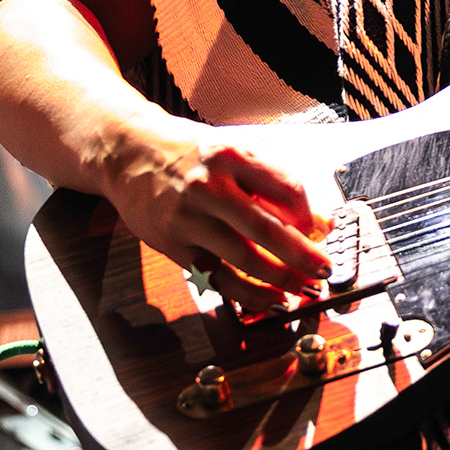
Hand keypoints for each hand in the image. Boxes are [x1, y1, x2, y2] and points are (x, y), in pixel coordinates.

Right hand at [99, 107, 333, 312]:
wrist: (126, 152)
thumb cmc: (186, 151)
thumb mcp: (230, 151)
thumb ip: (270, 182)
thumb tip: (314, 221)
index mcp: (231, 155)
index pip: (286, 187)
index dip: (308, 214)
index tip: (317, 229)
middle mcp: (208, 186)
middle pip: (267, 228)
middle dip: (302, 255)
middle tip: (323, 268)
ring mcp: (188, 218)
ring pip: (242, 257)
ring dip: (279, 278)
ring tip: (302, 287)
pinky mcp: (172, 244)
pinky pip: (216, 276)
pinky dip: (247, 292)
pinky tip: (269, 298)